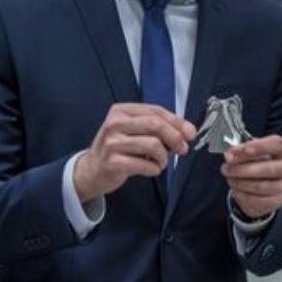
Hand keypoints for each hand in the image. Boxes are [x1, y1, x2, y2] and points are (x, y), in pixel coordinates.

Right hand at [74, 103, 196, 200]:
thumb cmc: (118, 150)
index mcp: (121, 111)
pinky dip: (154, 169)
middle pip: (156, 125)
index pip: (156, 111)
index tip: (190, 133)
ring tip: (160, 162)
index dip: (177, 122)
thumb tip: (188, 132)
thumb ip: (158, 128)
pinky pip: (145, 165)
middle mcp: (115, 123)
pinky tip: (150, 169)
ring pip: (153, 145)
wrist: (91, 170)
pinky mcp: (113, 162)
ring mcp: (112, 142)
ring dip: (164, 157)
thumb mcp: (133, 131)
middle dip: (175, 137)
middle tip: (182, 149)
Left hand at [221, 134, 281, 218]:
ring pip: (261, 186)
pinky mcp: (278, 201)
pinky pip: (257, 200)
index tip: (239, 150)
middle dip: (243, 168)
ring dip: (240, 182)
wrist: (263, 187)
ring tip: (229, 177)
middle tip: (226, 167)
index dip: (258, 146)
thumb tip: (230, 155)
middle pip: (269, 168)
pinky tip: (236, 189)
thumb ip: (240, 151)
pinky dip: (243, 194)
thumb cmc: (258, 164)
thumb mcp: (251, 153)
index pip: (276, 144)